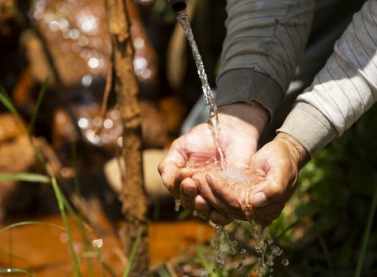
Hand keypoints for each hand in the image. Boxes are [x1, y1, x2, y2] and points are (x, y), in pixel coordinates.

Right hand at [158, 102, 268, 223]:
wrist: (231, 131)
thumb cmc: (204, 138)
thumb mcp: (182, 147)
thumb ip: (170, 163)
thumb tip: (166, 180)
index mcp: (185, 182)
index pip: (176, 191)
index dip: (177, 185)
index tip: (184, 173)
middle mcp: (199, 192)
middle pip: (188, 203)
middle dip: (187, 195)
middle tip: (190, 184)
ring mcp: (215, 196)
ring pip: (204, 211)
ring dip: (201, 207)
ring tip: (201, 198)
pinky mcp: (234, 198)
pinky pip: (227, 213)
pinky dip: (221, 215)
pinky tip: (219, 209)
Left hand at [193, 132, 308, 226]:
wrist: (283, 154)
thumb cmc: (284, 160)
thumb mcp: (282, 169)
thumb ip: (273, 187)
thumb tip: (255, 202)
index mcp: (268, 209)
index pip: (240, 206)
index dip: (223, 193)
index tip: (211, 178)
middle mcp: (255, 211)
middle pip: (226, 207)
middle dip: (209, 193)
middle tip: (195, 177)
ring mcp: (245, 204)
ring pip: (220, 203)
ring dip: (205, 192)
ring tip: (192, 178)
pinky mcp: (238, 195)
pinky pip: (220, 197)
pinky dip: (208, 189)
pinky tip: (197, 179)